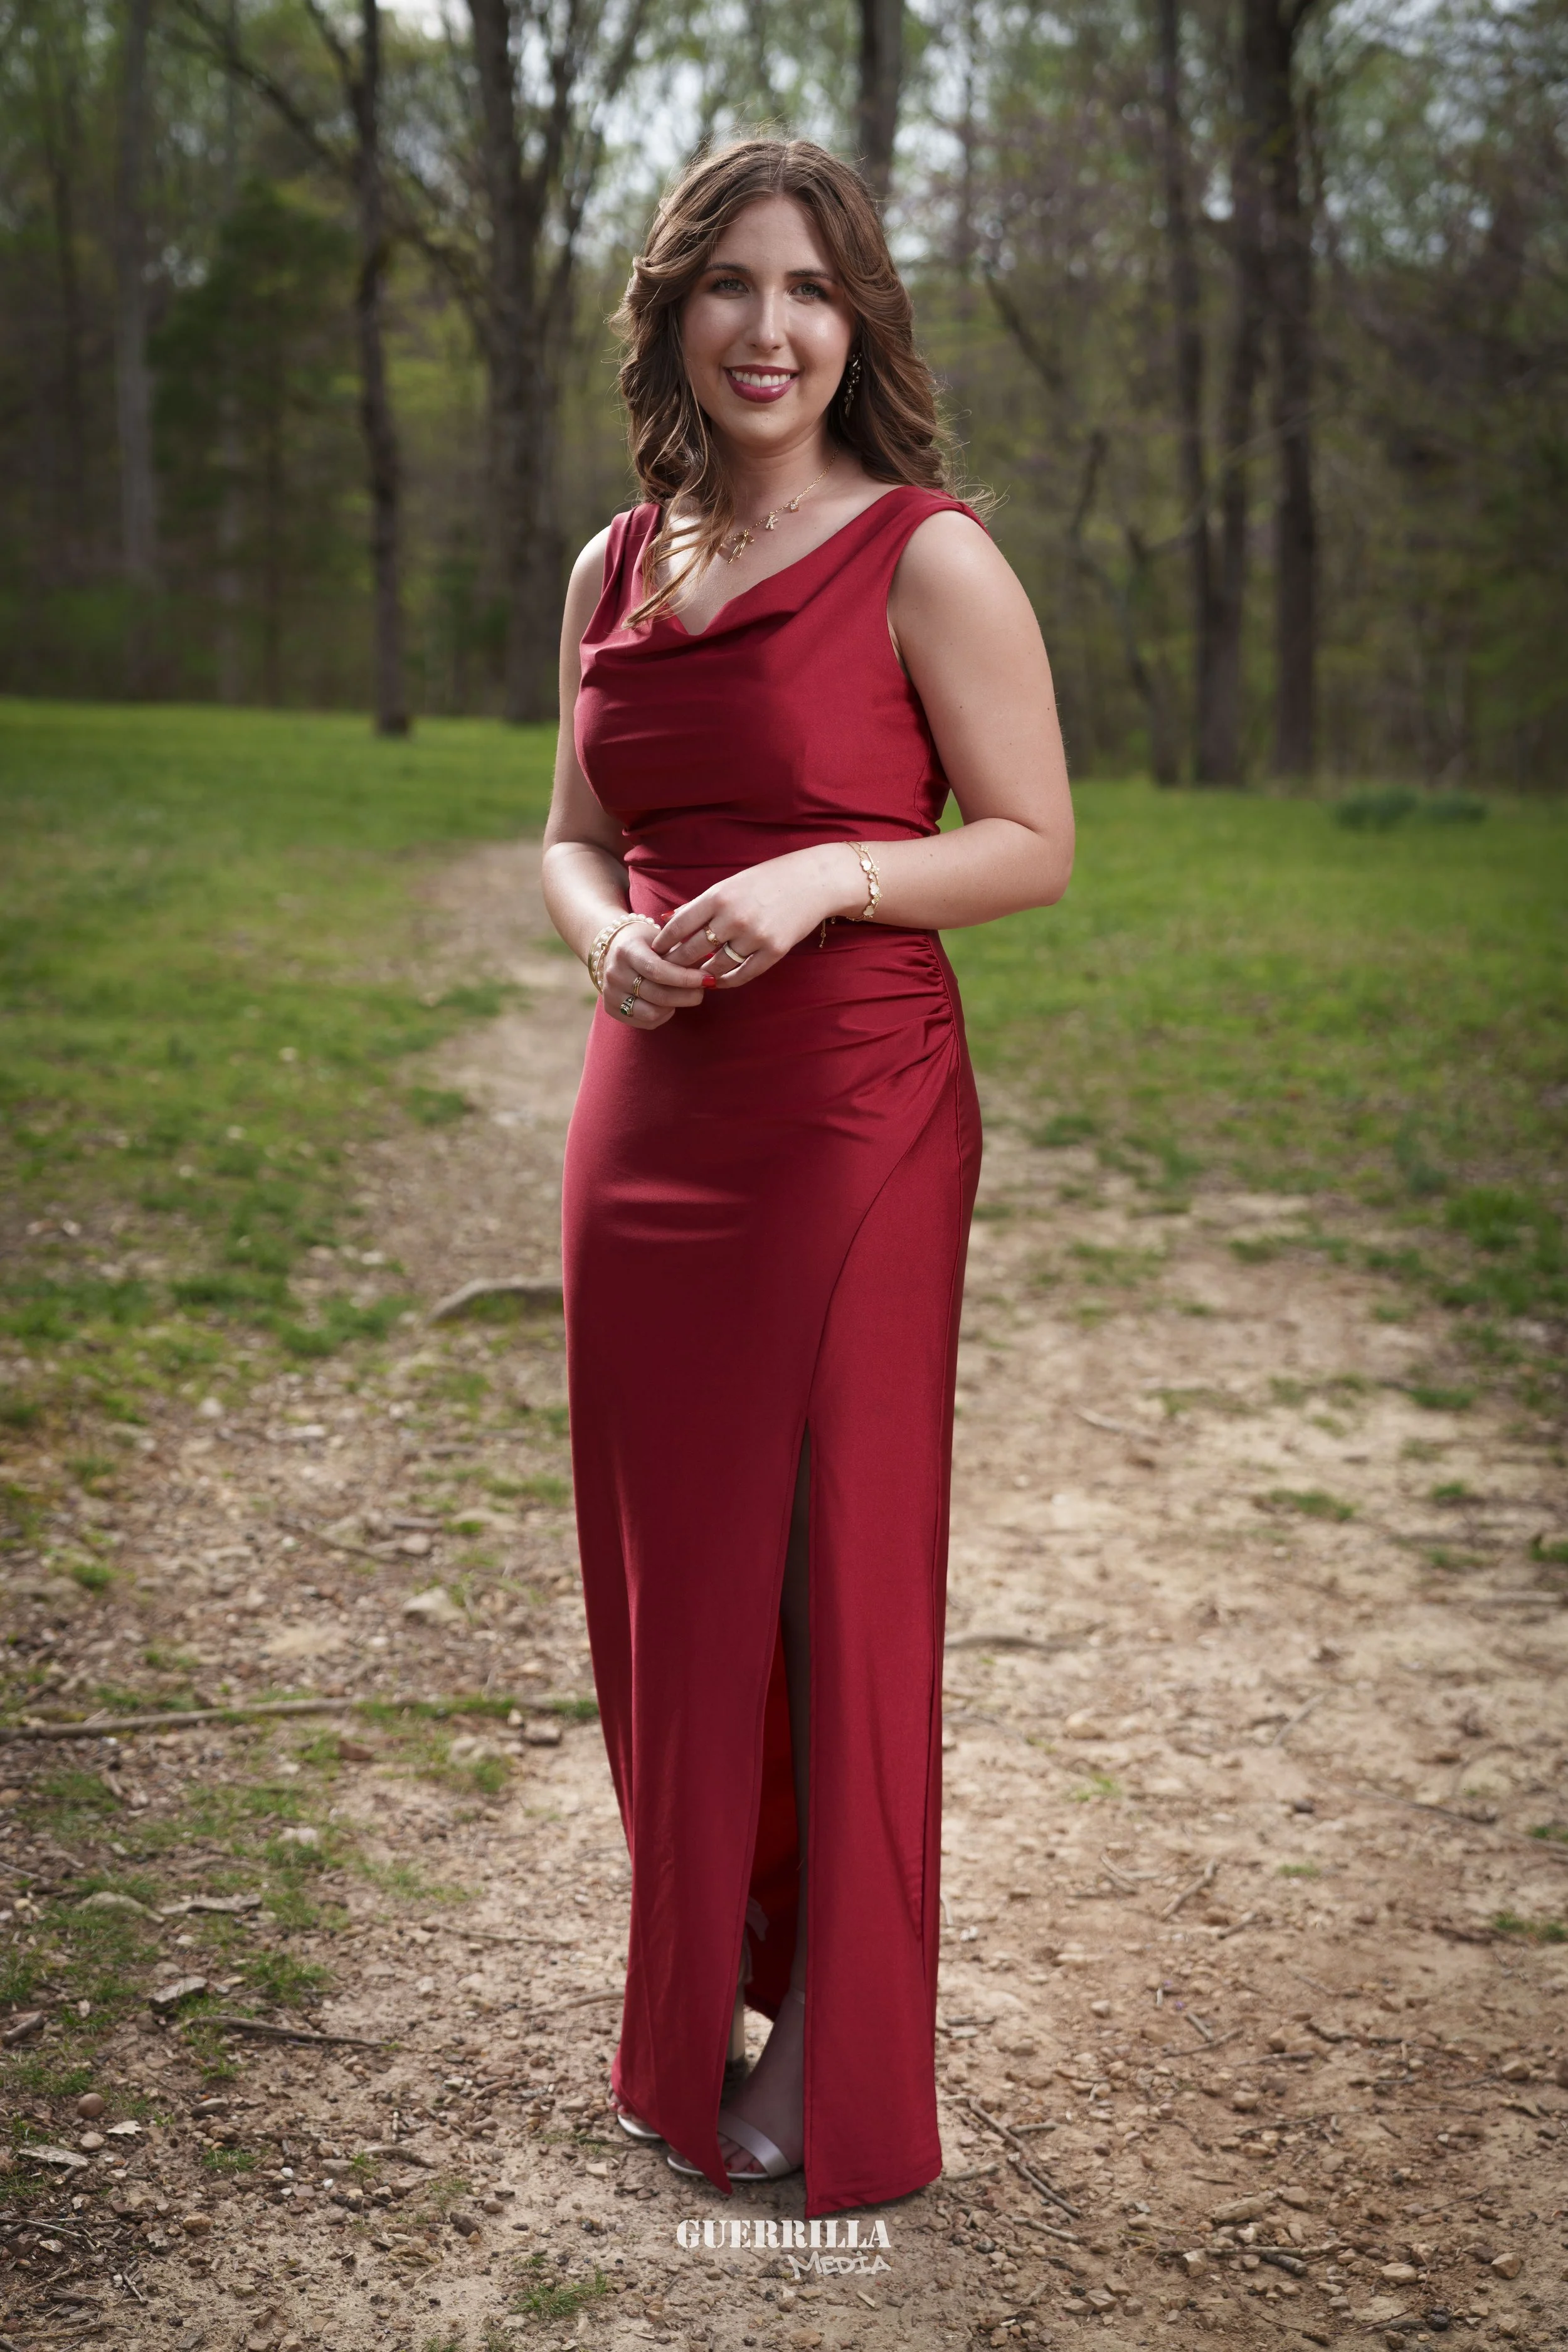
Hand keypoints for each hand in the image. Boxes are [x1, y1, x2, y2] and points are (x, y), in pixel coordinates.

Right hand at [601, 920, 711, 1028]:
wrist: (611, 946)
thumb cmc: (644, 941)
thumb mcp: (660, 938)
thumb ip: (681, 953)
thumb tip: (710, 969)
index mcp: (626, 950)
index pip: (657, 970)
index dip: (685, 978)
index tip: (707, 978)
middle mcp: (614, 973)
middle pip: (657, 995)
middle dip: (687, 995)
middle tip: (703, 990)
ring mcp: (610, 993)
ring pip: (651, 1013)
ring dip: (675, 1006)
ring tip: (685, 996)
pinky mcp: (610, 1008)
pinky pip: (644, 1022)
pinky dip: (663, 1015)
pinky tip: (669, 1004)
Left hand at [654, 844, 865, 987]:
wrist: (813, 881)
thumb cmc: (767, 880)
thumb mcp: (730, 884)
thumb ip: (700, 904)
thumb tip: (668, 920)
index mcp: (719, 895)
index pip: (680, 925)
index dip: (664, 942)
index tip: (654, 952)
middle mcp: (734, 916)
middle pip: (693, 950)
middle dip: (676, 963)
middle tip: (664, 972)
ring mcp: (754, 936)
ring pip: (716, 967)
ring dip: (701, 975)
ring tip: (690, 979)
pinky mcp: (773, 951)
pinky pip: (742, 975)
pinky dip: (726, 981)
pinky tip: (717, 981)